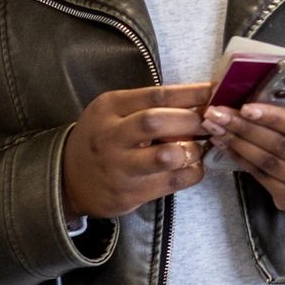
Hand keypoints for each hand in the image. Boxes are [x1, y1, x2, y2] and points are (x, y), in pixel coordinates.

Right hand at [63, 83, 211, 219]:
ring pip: (165, 156)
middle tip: (211, 122)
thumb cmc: (101, 138)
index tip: (216, 91)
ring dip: (191, 150)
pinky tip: (194, 167)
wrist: (67, 178)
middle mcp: (111, 135)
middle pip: (156, 121)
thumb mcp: (113, 112)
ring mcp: (119, 167)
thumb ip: (147, 106)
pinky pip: (170, 183)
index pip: (156, 95)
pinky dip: (191, 174)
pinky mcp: (128, 193)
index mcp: (110, 107)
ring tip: (199, 148)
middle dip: (192, 120)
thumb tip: (199, 102)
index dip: (191, 93)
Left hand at [202, 103, 284, 214]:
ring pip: (269, 164)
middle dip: (245, 128)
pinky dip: (241, 160)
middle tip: (217, 114)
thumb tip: (271, 87)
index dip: (274, 117)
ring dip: (237, 144)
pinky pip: (262, 178)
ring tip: (215, 127)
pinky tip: (225, 145)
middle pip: (282, 146)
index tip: (245, 107)